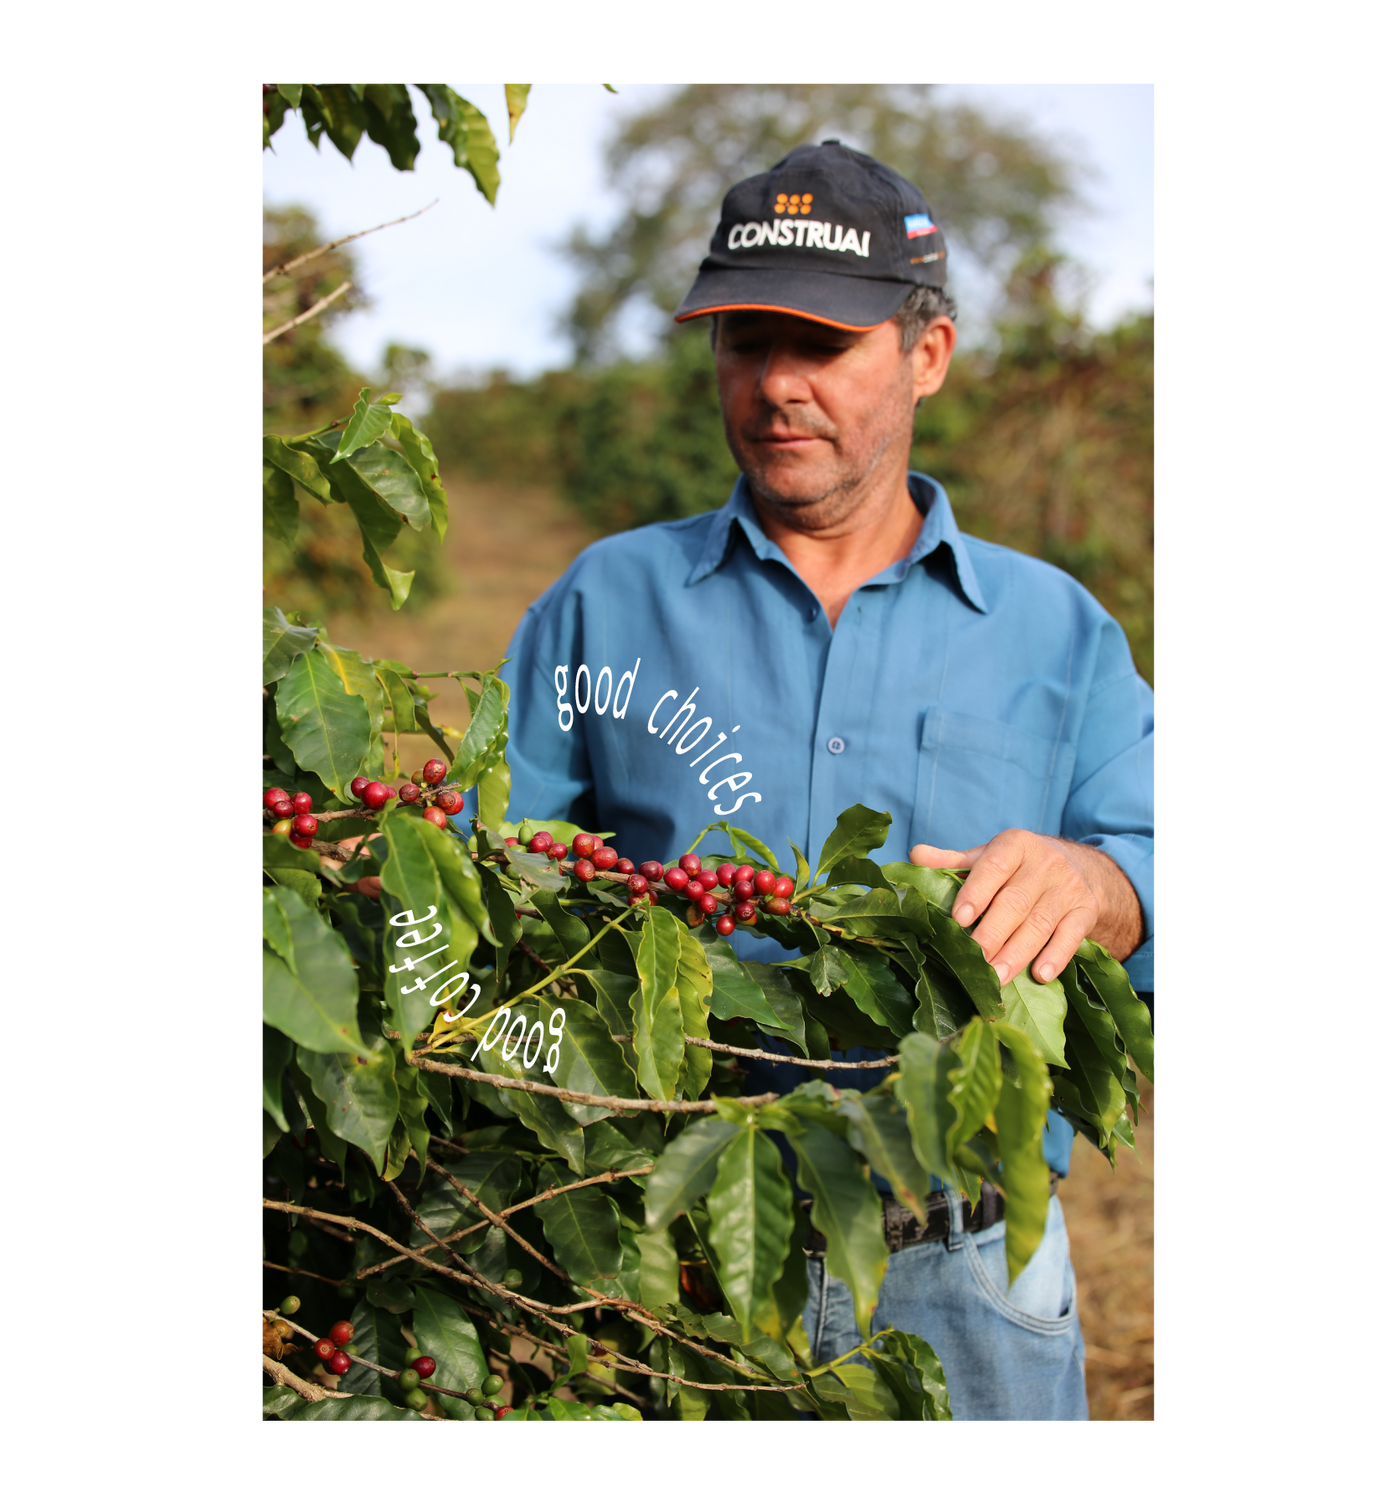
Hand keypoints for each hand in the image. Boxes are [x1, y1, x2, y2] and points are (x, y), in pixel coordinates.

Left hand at [909, 830, 1143, 984]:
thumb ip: (952, 862)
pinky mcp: (1086, 911)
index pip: (995, 865)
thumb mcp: (988, 857)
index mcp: (1015, 844)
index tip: (959, 919)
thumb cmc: (1019, 867)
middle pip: (1016, 902)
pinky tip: (1041, 975)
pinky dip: (1057, 956)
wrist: (1081, 868)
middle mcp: (1045, 863)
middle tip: (974, 961)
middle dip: (993, 933)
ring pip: (1040, 923)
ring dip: (1018, 953)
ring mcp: (1068, 888)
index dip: (977, 891)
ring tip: (997, 978)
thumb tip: (914, 856)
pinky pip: (1072, 935)